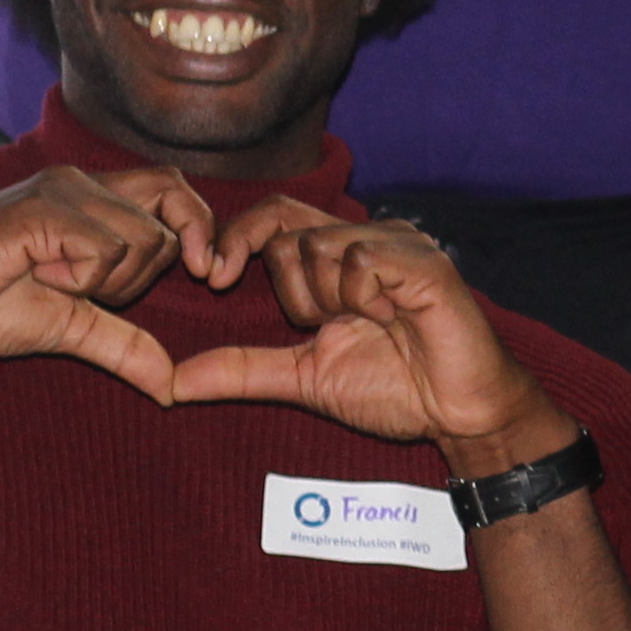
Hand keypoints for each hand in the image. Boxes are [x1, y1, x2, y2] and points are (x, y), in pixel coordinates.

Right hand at [0, 165, 221, 400]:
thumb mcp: (69, 328)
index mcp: (93, 199)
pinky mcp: (40, 208)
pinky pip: (104, 248)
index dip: (202, 228)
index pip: (176, 189)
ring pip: (142, 239)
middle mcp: (82, 182)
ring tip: (47, 279)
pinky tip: (33, 274)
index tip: (210, 276)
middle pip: (168, 225)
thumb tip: (171, 386)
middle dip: (139, 278)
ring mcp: (61, 190)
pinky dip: (78, 277)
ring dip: (103, 281)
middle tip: (80, 290)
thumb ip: (124, 346)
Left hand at [166, 199, 567, 456]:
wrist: (458, 413)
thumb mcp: (302, 378)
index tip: (213, 278)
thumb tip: (172, 383)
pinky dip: (363, 297)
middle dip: (292, 293)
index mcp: (340, 257)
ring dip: (331, 301)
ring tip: (374, 325)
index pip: (274, 217)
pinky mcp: (425, 261)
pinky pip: (361, 259)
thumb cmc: (393, 389)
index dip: (238, 238)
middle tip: (333, 325)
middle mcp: (369, 238)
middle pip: (289, 233)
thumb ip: (241, 370)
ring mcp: (400, 244)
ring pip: (320, 246)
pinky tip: (393, 318)